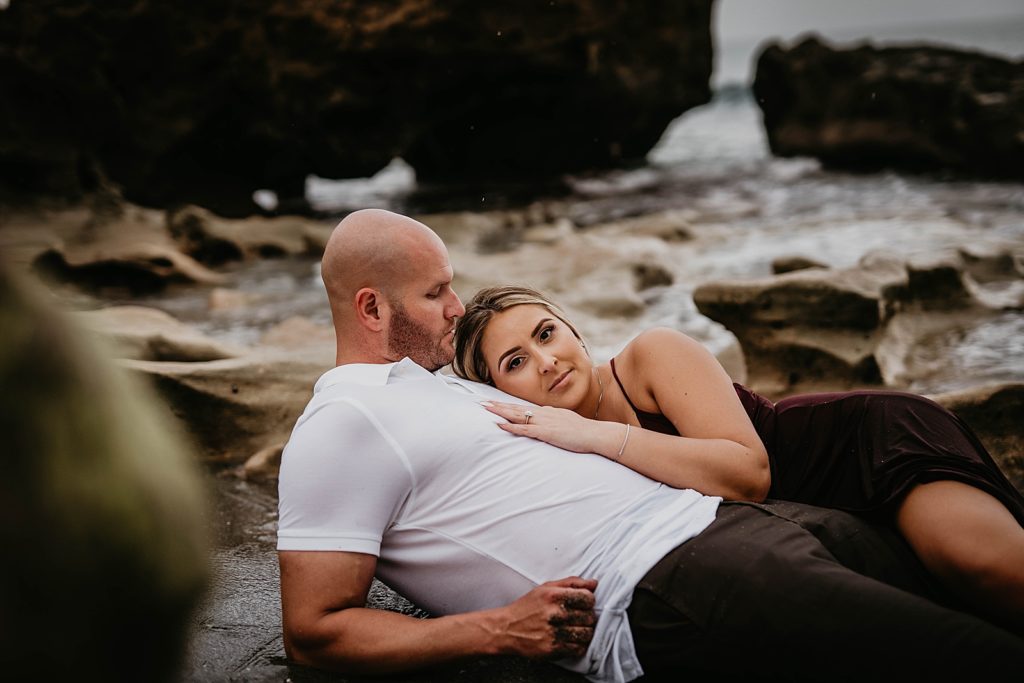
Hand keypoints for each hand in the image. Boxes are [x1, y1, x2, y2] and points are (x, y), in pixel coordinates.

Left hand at [482, 401, 611, 453]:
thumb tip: (548, 423)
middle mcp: (544, 413)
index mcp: (548, 412)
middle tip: (482, 402)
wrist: (595, 434)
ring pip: (517, 415)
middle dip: (498, 405)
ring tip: (485, 408)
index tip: (496, 403)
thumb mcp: (567, 423)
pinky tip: (500, 424)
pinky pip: (524, 429)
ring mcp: (544, 422)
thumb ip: (555, 422)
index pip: (524, 407)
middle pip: (516, 408)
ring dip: (500, 412)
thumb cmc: (583, 431)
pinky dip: (511, 426)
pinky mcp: (545, 432)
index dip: (508, 405)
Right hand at [493, 577, 597, 658]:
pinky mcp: (552, 648)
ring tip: (576, 629)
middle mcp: (554, 613)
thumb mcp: (546, 588)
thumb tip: (594, 583)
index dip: (588, 601)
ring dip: (584, 632)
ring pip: (587, 634)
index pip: (588, 598)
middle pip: (589, 617)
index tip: (583, 604)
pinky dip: (578, 645)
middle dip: (587, 617)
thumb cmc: (527, 607)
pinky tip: (570, 640)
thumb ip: (571, 583)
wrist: (506, 629)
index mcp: (554, 595)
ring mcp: (554, 632)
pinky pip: (578, 648)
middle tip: (578, 618)